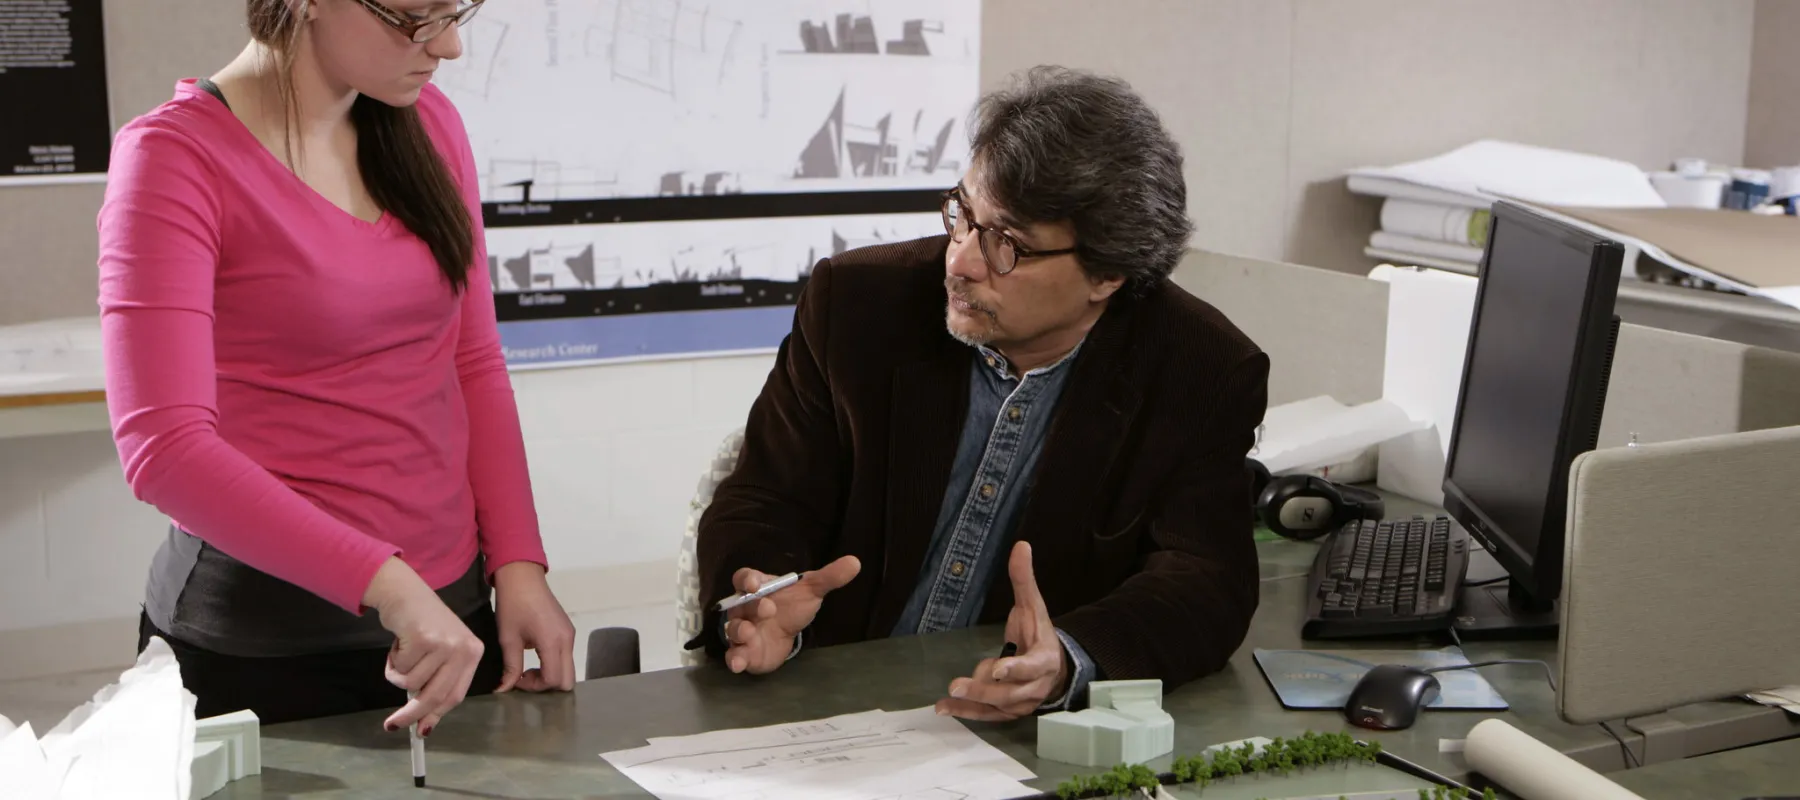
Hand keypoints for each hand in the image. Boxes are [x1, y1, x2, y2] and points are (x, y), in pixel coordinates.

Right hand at [363, 556, 484, 735]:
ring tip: (400, 654)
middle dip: (411, 714)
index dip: (436, 715)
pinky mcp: (423, 638)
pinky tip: (397, 643)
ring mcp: (445, 643)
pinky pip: (399, 669)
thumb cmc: (422, 625)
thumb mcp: (440, 653)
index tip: (421, 731)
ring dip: (397, 675)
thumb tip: (424, 725)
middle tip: (392, 725)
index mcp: (473, 653)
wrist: (406, 592)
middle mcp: (464, 648)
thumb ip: (436, 683)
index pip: (456, 695)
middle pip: (435, 696)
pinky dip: (391, 662)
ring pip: (412, 683)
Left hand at [493, 561, 576, 692]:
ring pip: (568, 670)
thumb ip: (510, 668)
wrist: (522, 576)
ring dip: (550, 674)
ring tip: (528, 666)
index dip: (534, 686)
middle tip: (525, 676)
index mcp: (553, 642)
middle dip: (546, 685)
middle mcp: (567, 641)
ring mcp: (570, 635)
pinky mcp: (568, 631)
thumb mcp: (508, 639)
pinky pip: (566, 657)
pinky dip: (553, 663)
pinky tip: (536, 655)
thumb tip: (503, 690)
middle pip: (567, 680)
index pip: (553, 679)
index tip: (516, 678)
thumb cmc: (513, 605)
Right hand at [722, 555, 859, 674]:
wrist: (787, 633)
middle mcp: (744, 608)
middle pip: (739, 604)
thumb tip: (855, 562)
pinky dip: (734, 659)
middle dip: (751, 606)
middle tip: (769, 609)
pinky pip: (733, 655)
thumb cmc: (792, 606)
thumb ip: (829, 577)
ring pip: (732, 629)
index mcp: (757, 588)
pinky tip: (738, 664)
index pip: (744, 577)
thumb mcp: (811, 591)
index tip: (755, 583)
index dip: (747, 579)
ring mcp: (742, 631)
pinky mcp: (744, 652)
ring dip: (738, 631)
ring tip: (749, 633)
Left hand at [936, 541, 1068, 720]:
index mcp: (1044, 660)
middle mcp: (1035, 686)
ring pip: (996, 705)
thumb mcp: (1034, 606)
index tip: (998, 670)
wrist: (1055, 668)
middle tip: (956, 685)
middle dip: (983, 689)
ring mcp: (1022, 703)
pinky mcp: (1009, 713)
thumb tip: (1021, 545)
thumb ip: (1024, 580)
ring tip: (948, 695)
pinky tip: (944, 708)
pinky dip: (966, 713)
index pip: (1031, 667)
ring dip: (972, 701)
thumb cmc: (1039, 634)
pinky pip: (987, 716)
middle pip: (1009, 692)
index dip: (1015, 669)